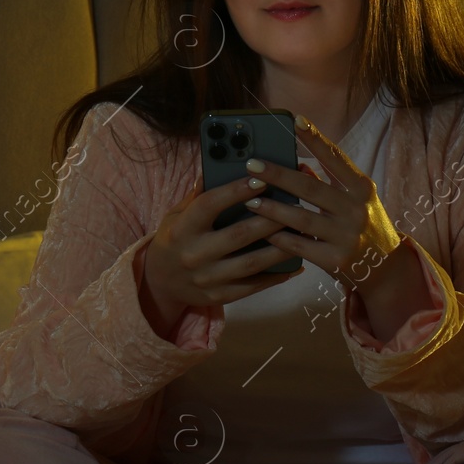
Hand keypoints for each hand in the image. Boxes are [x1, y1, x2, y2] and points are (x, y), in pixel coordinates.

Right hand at [140, 164, 306, 325]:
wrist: (159, 282)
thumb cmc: (174, 239)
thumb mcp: (176, 215)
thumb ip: (198, 195)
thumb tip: (218, 166)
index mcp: (182, 229)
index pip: (210, 205)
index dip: (235, 191)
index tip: (261, 179)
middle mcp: (194, 255)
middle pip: (239, 235)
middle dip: (271, 219)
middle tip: (295, 206)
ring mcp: (207, 279)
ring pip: (252, 263)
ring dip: (281, 248)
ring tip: (303, 233)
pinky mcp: (218, 297)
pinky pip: (253, 286)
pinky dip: (275, 276)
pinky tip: (295, 264)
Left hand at [248, 114, 404, 293]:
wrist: (387, 269)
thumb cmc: (365, 227)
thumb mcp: (355, 200)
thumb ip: (330, 183)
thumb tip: (299, 166)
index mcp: (361, 188)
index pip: (336, 158)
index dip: (316, 139)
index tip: (296, 120)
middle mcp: (356, 209)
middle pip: (311, 188)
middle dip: (278, 176)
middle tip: (252, 165)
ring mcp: (347, 236)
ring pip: (301, 219)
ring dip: (272, 210)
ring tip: (249, 201)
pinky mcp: (336, 260)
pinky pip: (300, 246)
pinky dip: (280, 238)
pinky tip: (263, 233)